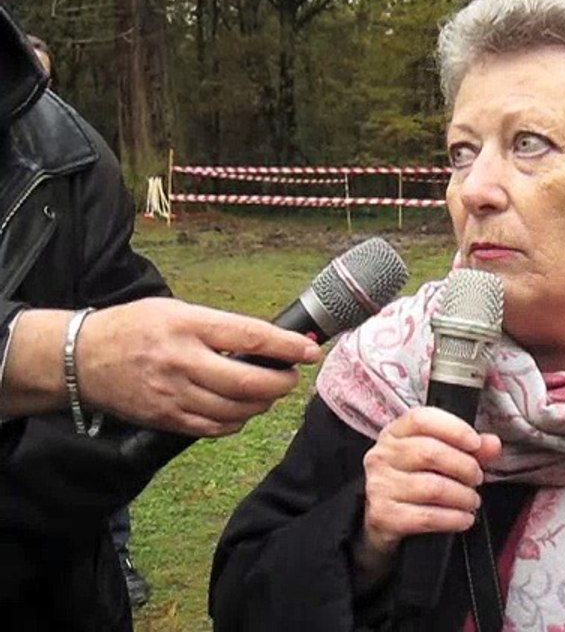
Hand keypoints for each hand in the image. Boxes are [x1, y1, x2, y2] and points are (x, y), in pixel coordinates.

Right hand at [76, 298, 322, 435]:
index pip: (250, 337)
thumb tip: (267, 341)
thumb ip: (219, 326)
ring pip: (237, 409)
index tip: (310, 350)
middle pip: (249, 382)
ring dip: (264, 402)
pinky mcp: (167, 419)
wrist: (81, 358)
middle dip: (282, 382)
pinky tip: (242, 409)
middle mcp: (182, 361)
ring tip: (269, 391)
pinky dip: (238, 420)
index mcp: (187, 325)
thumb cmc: (134, 327)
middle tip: (291, 376)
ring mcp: (173, 394)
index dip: (287, 347)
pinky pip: (216, 427)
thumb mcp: (177, 310)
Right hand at [361, 406, 500, 556]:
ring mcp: (380, 486)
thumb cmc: (413, 481)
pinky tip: (463, 519)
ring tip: (472, 500)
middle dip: (463, 466)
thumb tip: (493, 443)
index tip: (476, 443)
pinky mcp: (383, 516)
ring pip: (431, 487)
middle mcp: (382, 456)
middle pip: (429, 453)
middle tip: (477, 477)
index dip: (454, 429)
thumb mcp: (436, 458)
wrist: (381, 520)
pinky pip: (426, 517)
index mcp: (395, 433)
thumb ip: (467, 448)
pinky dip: (452, 519)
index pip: (421, 419)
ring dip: (462, 496)